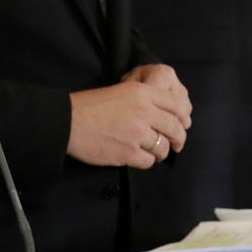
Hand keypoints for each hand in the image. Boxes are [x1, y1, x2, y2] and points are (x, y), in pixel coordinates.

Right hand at [67, 66, 191, 168]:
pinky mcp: (128, 153)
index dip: (183, 117)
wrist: (68, 121)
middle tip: (177, 144)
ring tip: (154, 152)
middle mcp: (145, 112)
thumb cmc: (90, 105)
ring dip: (161, 152)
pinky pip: (148, 161)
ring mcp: (137, 134)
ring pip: (163, 147)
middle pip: (174, 128)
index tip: (182, 124)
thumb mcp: (121, 91)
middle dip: (178, 138)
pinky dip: (146, 161)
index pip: (176, 105)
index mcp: (143, 93)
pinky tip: (138, 157)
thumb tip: (163, 115)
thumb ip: (144, 100)